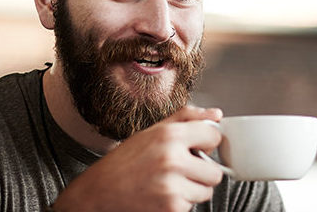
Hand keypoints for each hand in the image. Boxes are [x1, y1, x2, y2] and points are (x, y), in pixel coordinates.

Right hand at [53, 106, 223, 211]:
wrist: (99, 191)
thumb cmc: (124, 160)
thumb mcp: (151, 132)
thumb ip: (186, 118)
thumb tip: (216, 114)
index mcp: (169, 136)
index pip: (214, 136)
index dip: (207, 142)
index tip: (199, 145)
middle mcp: (172, 160)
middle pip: (216, 171)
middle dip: (202, 171)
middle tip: (183, 169)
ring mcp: (173, 187)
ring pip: (206, 191)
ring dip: (192, 188)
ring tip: (169, 182)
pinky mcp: (172, 208)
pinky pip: (192, 206)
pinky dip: (181, 202)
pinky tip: (162, 194)